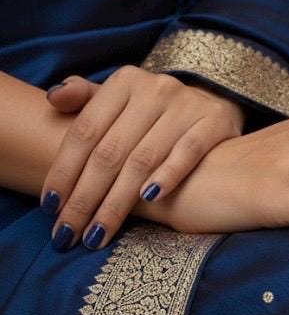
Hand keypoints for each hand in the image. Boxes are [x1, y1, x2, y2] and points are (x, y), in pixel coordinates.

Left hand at [41, 67, 244, 250]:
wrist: (214, 105)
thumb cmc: (154, 113)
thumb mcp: (119, 100)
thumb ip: (84, 100)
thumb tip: (54, 97)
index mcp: (125, 81)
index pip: (86, 131)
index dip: (64, 170)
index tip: (50, 207)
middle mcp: (156, 88)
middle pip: (110, 151)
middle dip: (85, 198)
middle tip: (68, 233)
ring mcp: (187, 104)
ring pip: (143, 159)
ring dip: (117, 202)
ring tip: (98, 233)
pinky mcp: (214, 121)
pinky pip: (187, 153)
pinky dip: (167, 176)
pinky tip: (149, 200)